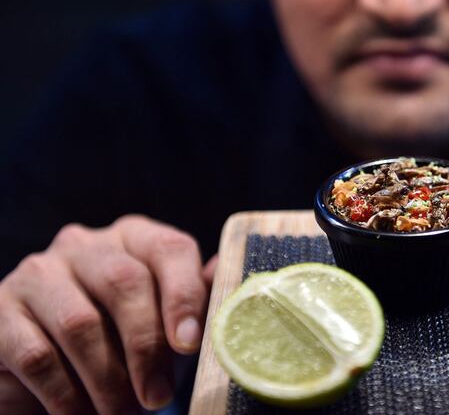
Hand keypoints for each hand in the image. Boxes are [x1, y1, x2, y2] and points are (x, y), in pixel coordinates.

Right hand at [0, 215, 212, 413]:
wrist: (40, 358)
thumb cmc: (116, 333)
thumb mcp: (159, 313)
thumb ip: (194, 298)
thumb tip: (239, 290)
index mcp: (133, 237)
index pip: (169, 249)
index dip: (184, 296)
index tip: (190, 346)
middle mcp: (84, 244)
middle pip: (125, 283)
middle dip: (147, 348)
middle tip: (158, 397)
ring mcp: (38, 273)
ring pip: (80, 324)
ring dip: (107, 381)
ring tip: (123, 414)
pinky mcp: (0, 309)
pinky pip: (37, 356)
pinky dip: (65, 396)